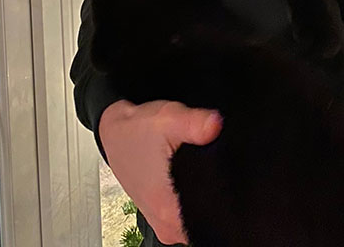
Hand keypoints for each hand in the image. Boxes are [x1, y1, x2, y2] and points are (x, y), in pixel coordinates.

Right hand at [99, 100, 221, 244]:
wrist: (116, 133)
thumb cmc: (138, 131)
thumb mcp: (169, 119)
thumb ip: (195, 123)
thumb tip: (215, 125)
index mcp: (169, 211)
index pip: (214, 219)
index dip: (227, 196)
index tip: (226, 175)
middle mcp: (166, 224)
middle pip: (208, 217)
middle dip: (216, 192)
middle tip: (209, 164)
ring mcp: (163, 222)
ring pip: (198, 216)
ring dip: (204, 194)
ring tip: (198, 166)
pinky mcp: (163, 215)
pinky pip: (188, 212)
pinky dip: (194, 195)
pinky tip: (192, 175)